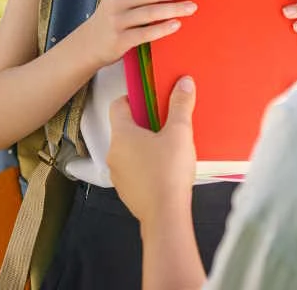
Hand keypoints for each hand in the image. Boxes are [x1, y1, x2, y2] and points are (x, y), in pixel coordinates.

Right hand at [84, 0, 200, 68]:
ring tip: (192, 7)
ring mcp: (117, 20)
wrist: (90, 43)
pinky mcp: (120, 39)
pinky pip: (146, 33)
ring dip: (175, 8)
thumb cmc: (115, 16)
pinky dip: (163, 28)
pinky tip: (177, 24)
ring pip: (151, 12)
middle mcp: (116, 0)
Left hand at [107, 78, 197, 224]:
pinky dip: (145, 165)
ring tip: (169, 148)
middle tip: (168, 123)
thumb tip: (183, 81)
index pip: (118, 105)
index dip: (135, 99)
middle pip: (125, 128)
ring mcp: (117, 174)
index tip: (154, 101)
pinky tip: (164, 170)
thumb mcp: (179, 133)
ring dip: (145, 146)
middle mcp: (113, 152)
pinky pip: (133, 169)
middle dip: (145, 123)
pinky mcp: (125, 190)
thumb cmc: (169, 170)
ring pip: (129, 150)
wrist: (165, 214)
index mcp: (122, 134)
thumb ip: (180, 105)